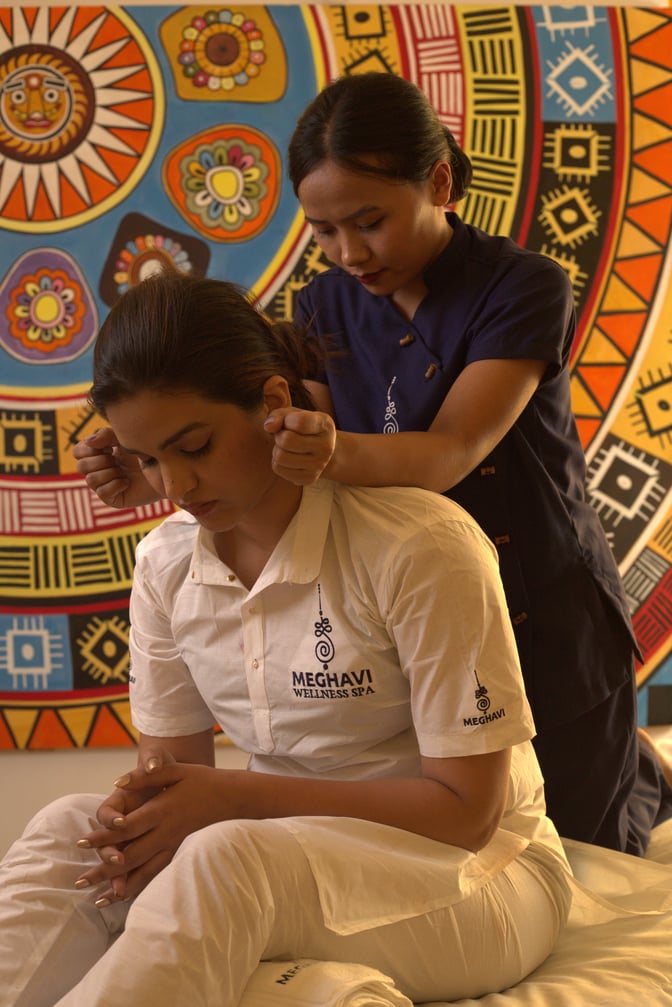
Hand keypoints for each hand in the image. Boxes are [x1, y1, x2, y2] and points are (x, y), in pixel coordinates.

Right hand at [73, 428, 162, 508]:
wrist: (165, 470)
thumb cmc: (146, 453)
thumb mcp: (125, 439)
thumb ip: (106, 435)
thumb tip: (89, 442)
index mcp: (98, 455)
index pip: (78, 452)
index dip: (89, 449)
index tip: (109, 447)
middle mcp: (98, 471)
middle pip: (81, 466)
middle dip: (100, 461)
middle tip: (117, 460)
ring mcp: (104, 486)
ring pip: (91, 480)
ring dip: (109, 473)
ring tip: (123, 472)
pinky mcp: (113, 499)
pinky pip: (103, 493)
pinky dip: (116, 484)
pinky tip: (127, 482)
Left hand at [74, 757, 235, 903]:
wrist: (235, 797)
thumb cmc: (203, 781)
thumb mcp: (176, 770)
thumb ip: (145, 776)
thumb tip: (116, 782)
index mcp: (162, 810)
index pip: (125, 827)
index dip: (102, 836)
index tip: (81, 843)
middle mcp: (166, 832)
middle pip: (130, 856)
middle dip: (103, 869)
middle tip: (80, 881)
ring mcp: (175, 846)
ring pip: (144, 872)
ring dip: (119, 886)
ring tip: (98, 900)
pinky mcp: (182, 854)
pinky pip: (160, 875)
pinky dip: (142, 888)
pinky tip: (128, 898)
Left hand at [265, 407, 336, 484]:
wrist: (321, 451)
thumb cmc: (303, 427)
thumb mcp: (294, 414)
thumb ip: (279, 415)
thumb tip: (268, 427)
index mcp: (325, 425)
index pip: (299, 422)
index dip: (286, 420)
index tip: (289, 422)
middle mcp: (326, 446)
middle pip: (286, 440)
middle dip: (279, 436)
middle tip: (284, 436)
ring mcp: (319, 465)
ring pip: (280, 457)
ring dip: (277, 450)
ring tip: (285, 448)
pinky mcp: (309, 478)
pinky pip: (278, 469)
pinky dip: (278, 462)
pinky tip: (288, 458)